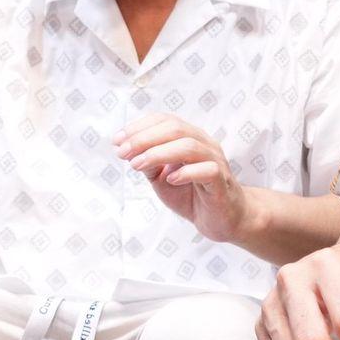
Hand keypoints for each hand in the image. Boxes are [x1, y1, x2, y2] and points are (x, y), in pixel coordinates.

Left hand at [115, 113, 249, 244]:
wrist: (222, 219)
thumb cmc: (192, 194)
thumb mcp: (162, 178)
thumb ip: (149, 164)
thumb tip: (128, 151)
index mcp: (190, 138)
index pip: (165, 120)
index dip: (139, 127)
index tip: (117, 141)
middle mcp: (204, 144)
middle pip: (175, 129)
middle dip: (144, 139)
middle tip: (123, 153)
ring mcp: (215, 161)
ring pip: (189, 146)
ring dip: (158, 154)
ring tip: (137, 166)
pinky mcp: (222, 182)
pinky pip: (207, 170)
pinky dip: (186, 172)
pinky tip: (170, 180)